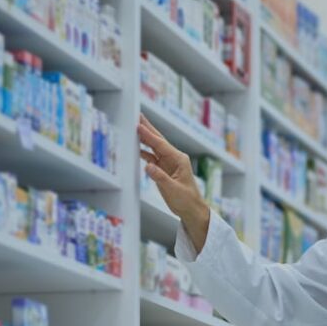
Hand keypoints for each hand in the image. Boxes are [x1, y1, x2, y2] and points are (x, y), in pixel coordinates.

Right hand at [138, 113, 210, 251]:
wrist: (191, 209)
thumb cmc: (186, 200)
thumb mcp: (173, 189)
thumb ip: (160, 178)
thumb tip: (148, 166)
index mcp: (179, 159)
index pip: (161, 145)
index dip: (149, 135)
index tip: (139, 125)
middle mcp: (174, 158)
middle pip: (158, 140)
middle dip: (148, 128)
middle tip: (138, 115)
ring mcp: (169, 163)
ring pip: (154, 148)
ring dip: (145, 138)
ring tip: (135, 127)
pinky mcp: (164, 170)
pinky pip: (152, 158)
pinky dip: (144, 152)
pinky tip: (137, 147)